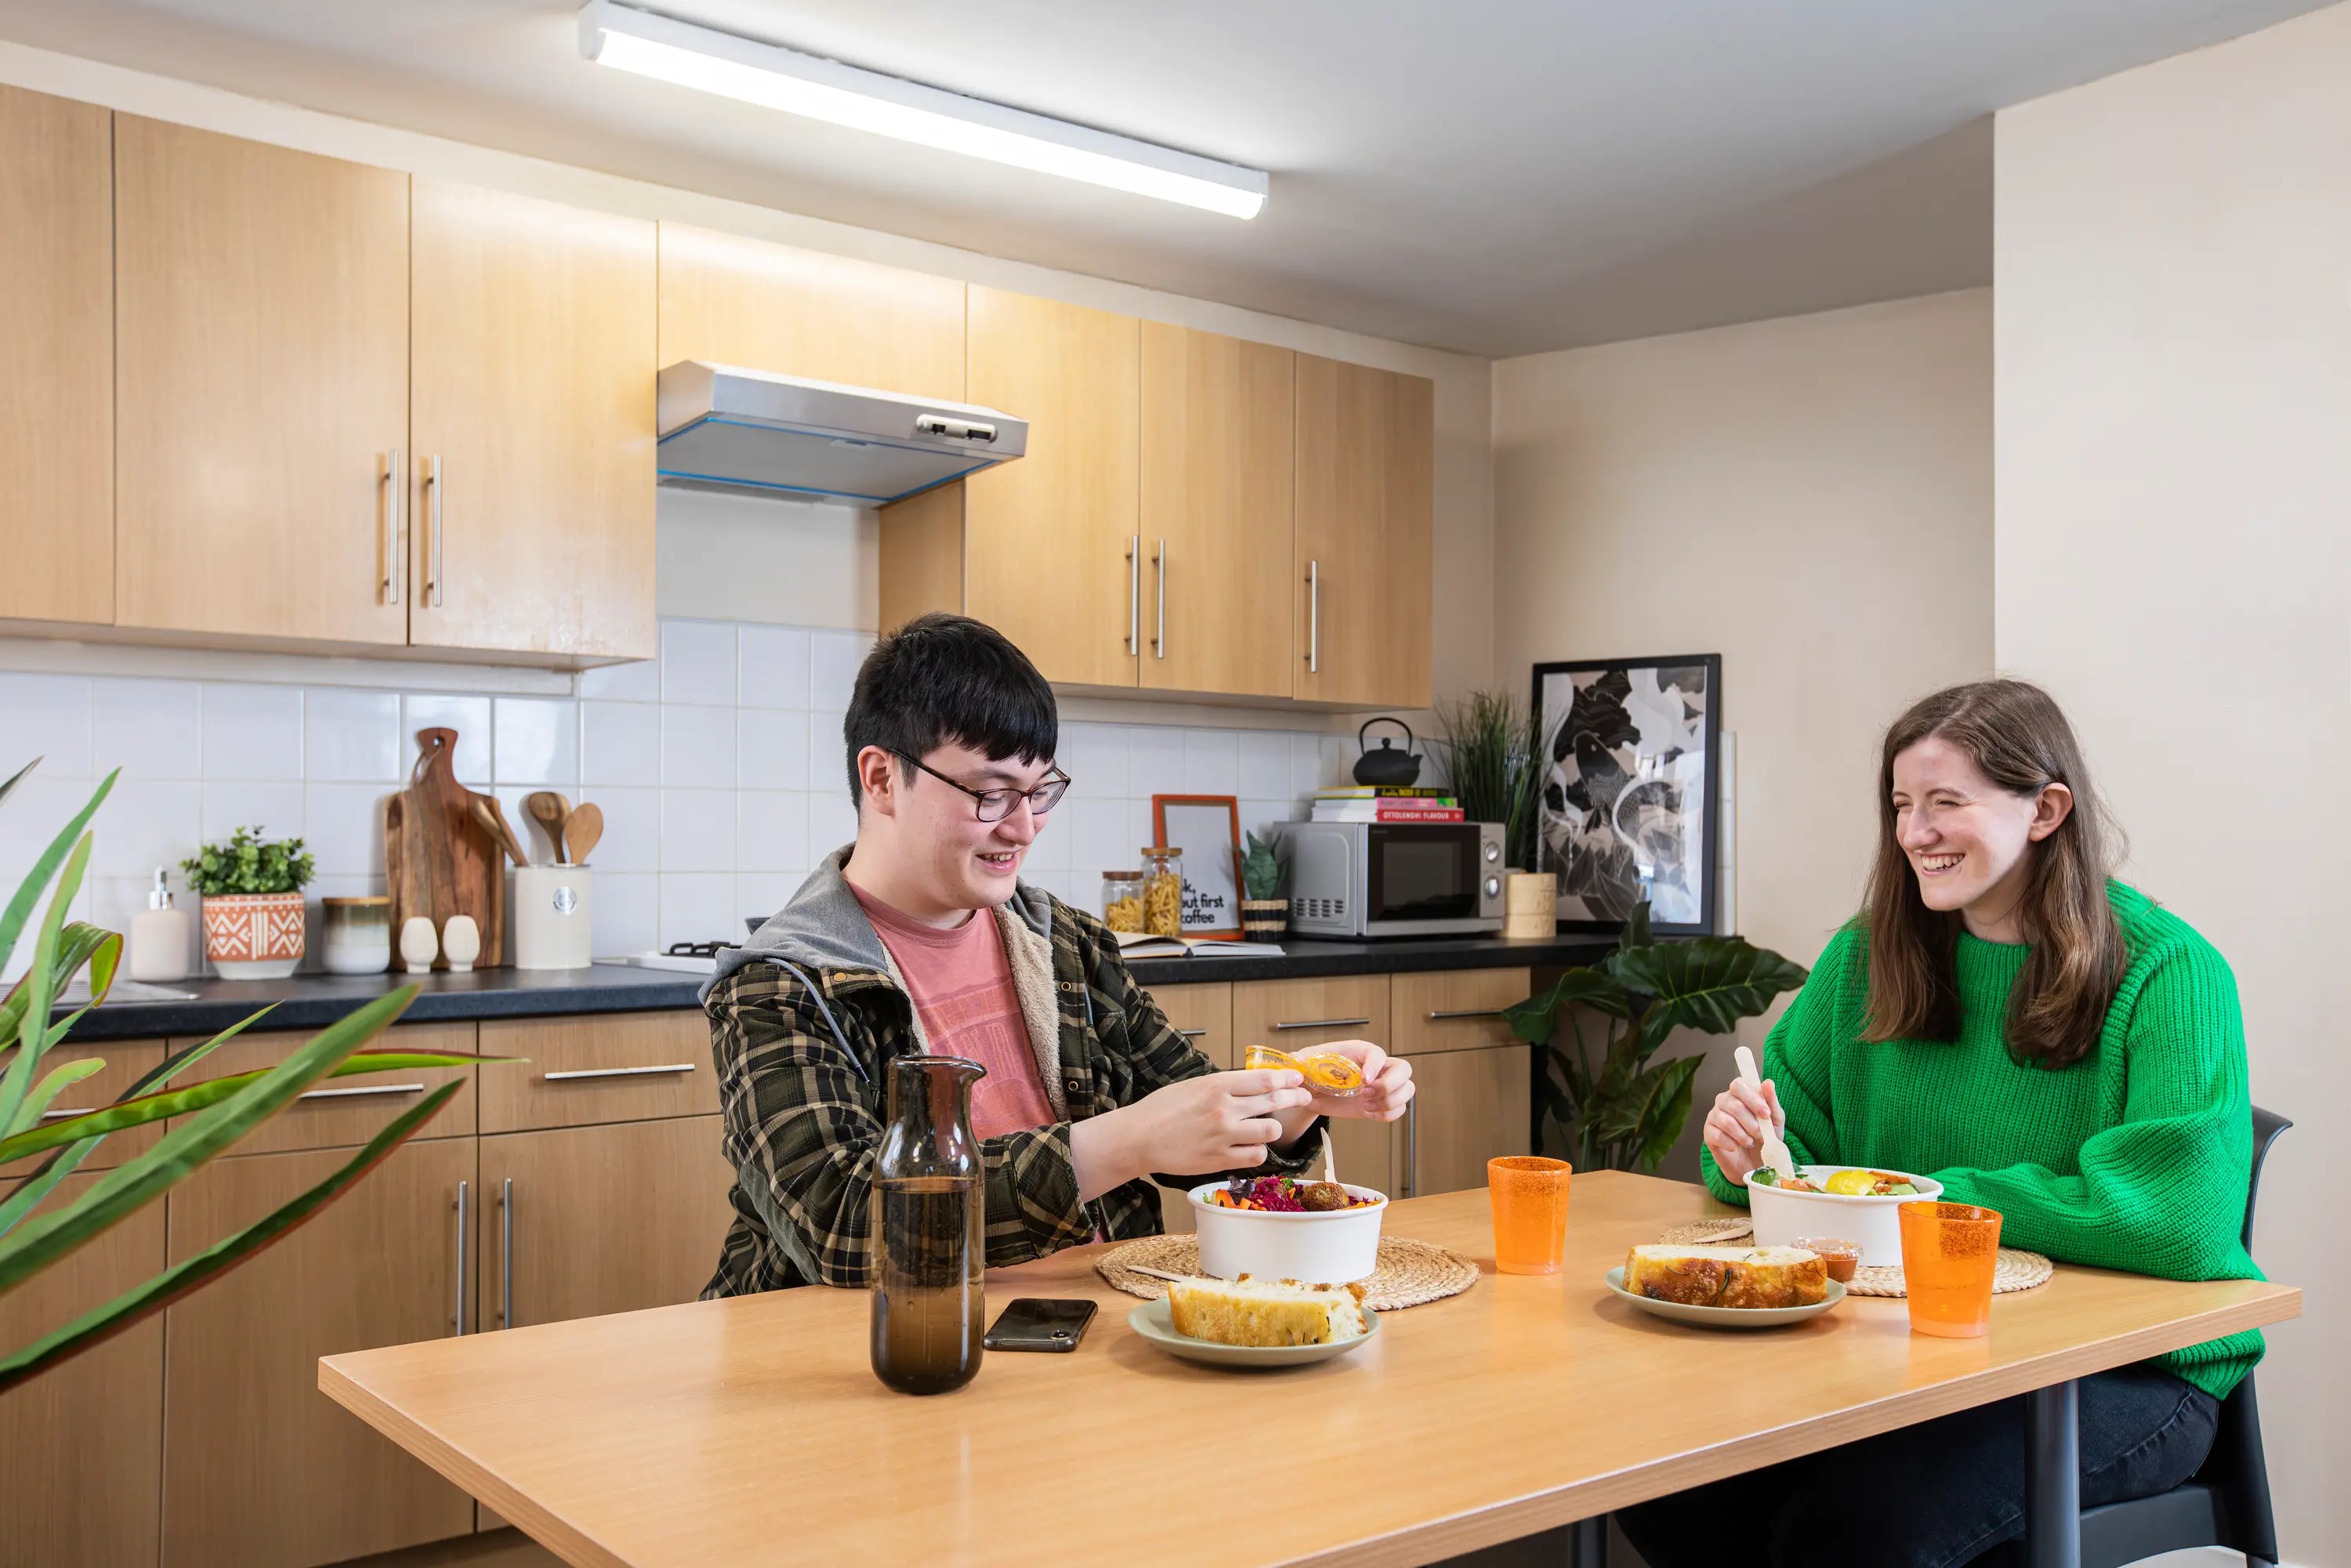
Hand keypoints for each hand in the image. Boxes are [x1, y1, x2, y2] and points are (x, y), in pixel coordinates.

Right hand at [1114, 1068, 1316, 1177]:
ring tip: (1266, 1127)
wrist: (1139, 1138)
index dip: (1286, 1077)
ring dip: (1272, 1127)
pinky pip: (1256, 1155)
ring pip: (1270, 1129)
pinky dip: (1257, 1150)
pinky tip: (1251, 1146)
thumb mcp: (1193, 1086)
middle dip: (1294, 1097)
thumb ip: (1222, 1086)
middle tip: (1303, 1096)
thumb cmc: (1161, 1109)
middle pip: (1273, 1101)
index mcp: (1217, 1085)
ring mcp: (1224, 1135)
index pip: (1264, 1078)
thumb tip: (1251, 1084)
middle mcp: (1224, 1108)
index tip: (1298, 1077)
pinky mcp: (1220, 1158)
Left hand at [1294, 1040, 1413, 1123]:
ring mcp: (1382, 1085)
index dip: (1375, 1066)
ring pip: (1407, 1090)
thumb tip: (1294, 1060)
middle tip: (1368, 1094)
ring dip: (1391, 1102)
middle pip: (1404, 1069)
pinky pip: (1399, 1109)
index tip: (1363, 1081)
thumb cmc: (1312, 1071)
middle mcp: (1376, 1067)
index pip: (1378, 1053)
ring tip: (1367, 1106)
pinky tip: (1368, 1113)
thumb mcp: (1304, 1064)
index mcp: (1359, 1052)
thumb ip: (1300, 1061)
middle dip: (1392, 1085)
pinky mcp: (1381, 1103)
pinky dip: (1387, 1115)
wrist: (1313, 1092)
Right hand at [1702, 1077, 1784, 1187]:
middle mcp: (1723, 1101)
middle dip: (1751, 1123)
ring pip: (1727, 1122)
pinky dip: (1732, 1144)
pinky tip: (1737, 1147)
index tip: (1765, 1114)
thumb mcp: (1774, 1120)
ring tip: (1750, 1142)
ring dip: (1743, 1136)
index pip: (1738, 1085)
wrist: (1755, 1162)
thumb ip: (1771, 1101)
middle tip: (1760, 1134)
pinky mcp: (1708, 1133)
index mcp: (1739, 1093)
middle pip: (1734, 1105)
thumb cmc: (1765, 1136)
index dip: (1752, 1099)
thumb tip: (1768, 1082)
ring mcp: (1714, 1116)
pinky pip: (1718, 1136)